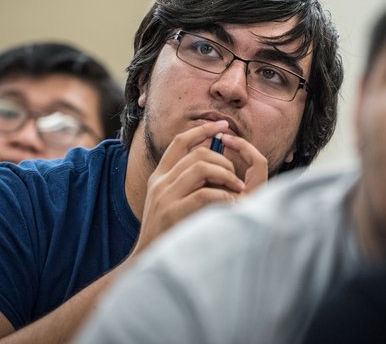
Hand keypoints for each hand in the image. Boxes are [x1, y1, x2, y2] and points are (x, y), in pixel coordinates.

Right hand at [131, 120, 267, 254]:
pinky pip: (205, 194)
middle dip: (222, 160)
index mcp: (159, 176)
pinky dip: (224, 196)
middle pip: (196, 153)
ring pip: (201, 167)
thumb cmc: (167, 233)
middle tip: (236, 177)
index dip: (202, 130)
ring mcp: (164, 196)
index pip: (180, 142)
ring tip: (237, 189)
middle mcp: (160, 182)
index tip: (222, 125)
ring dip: (225, 175)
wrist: (147, 260)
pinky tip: (233, 203)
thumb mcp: (170, 201)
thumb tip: (213, 162)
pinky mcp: (173, 213)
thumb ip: (186, 182)